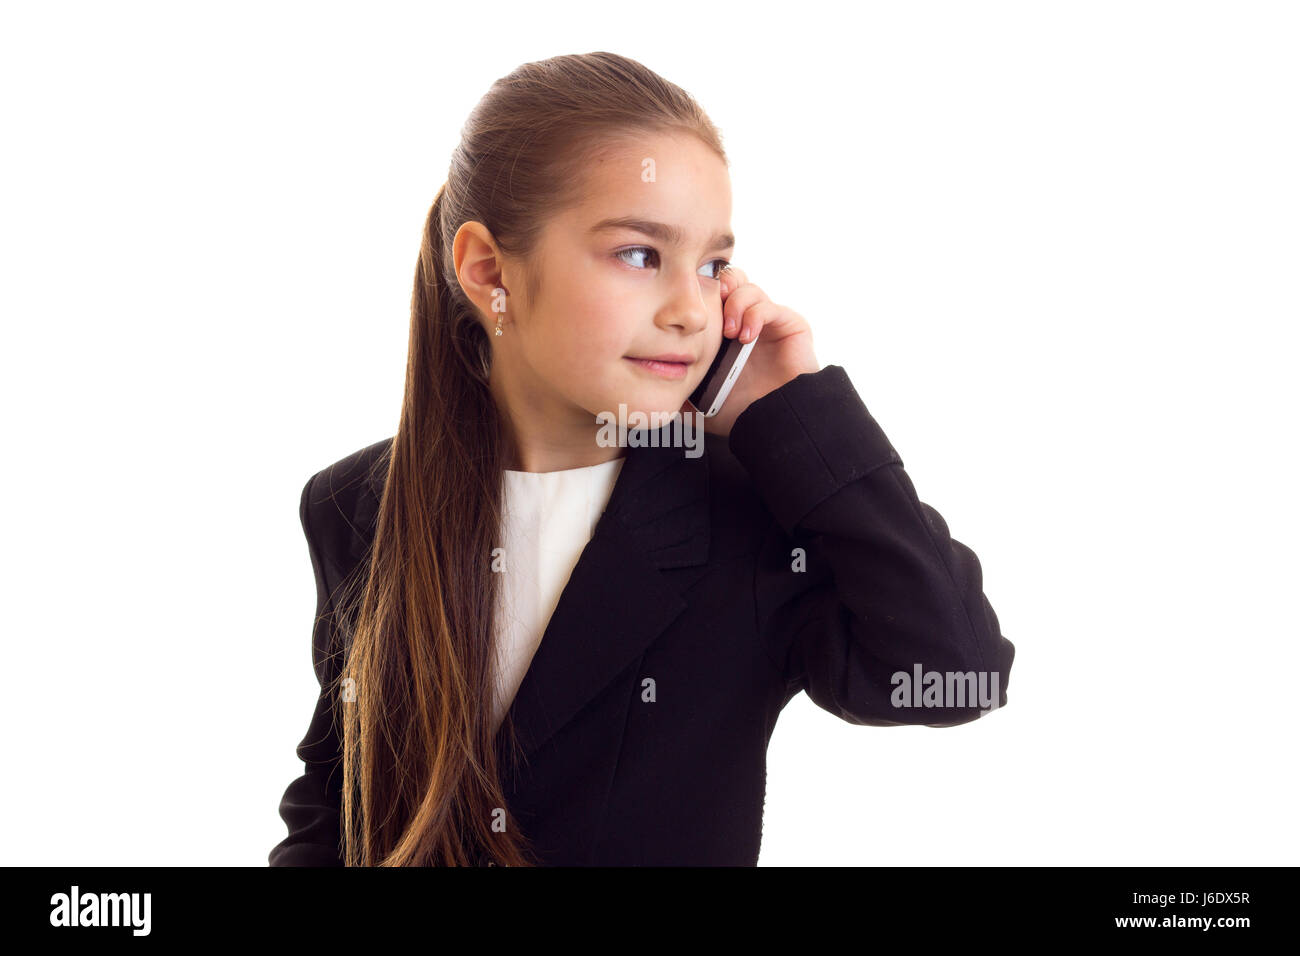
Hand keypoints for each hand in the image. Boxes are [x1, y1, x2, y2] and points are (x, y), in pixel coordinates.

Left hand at [681, 266, 820, 437]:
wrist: (772, 424)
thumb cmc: (739, 412)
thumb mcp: (697, 398)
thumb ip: (675, 384)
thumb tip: (647, 382)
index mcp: (724, 331)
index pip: (711, 294)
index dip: (701, 293)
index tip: (690, 307)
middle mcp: (746, 320)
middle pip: (731, 281)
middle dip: (718, 287)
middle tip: (708, 305)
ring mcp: (769, 322)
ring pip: (749, 289)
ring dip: (735, 305)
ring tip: (728, 332)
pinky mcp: (791, 325)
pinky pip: (770, 306)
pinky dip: (755, 315)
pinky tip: (744, 337)